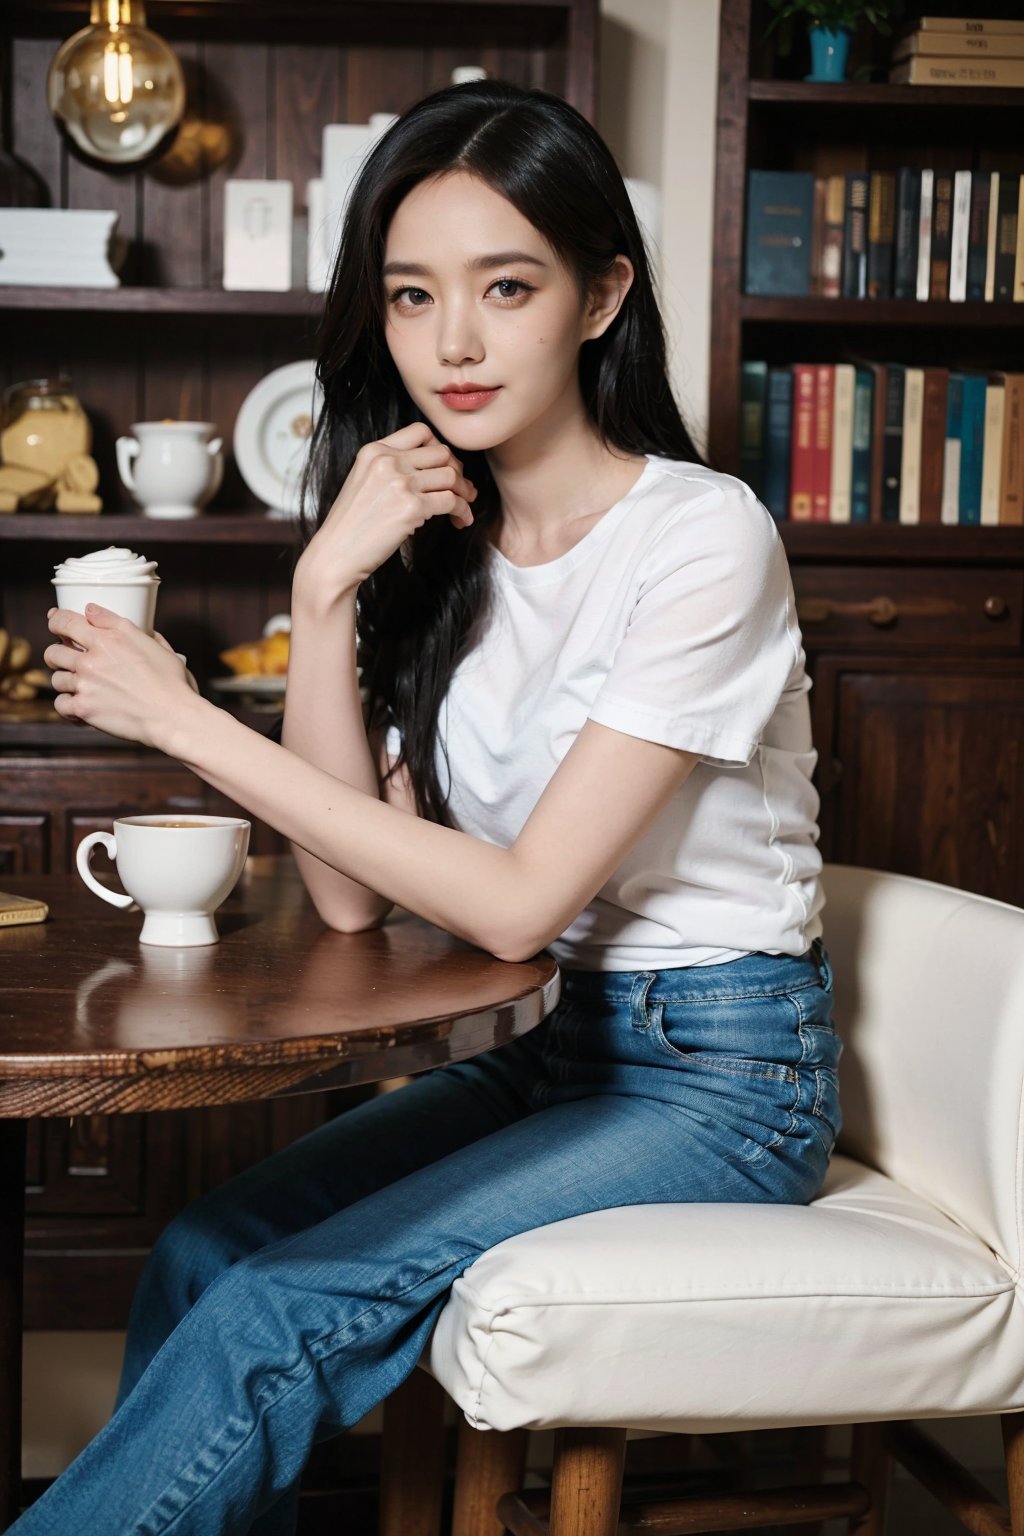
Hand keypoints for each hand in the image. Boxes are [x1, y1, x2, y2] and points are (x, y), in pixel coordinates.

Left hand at [45, 606, 198, 750]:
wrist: (172, 715)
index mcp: (107, 639)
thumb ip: (117, 623)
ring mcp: (85, 685)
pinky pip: (60, 705)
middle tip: (66, 659)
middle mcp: (91, 660)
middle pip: (53, 652)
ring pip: (56, 679)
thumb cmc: (169, 681)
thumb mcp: (149, 642)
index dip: (56, 621)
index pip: (64, 622)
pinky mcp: (84, 709)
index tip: (56, 624)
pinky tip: (82, 705)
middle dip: (57, 654)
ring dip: (67, 682)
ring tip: (82, 686)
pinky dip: (69, 706)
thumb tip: (93, 611)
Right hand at [295, 421, 476, 602]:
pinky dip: (462, 511)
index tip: (444, 467)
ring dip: (464, 492)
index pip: (420, 432)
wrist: (336, 554)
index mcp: (374, 450)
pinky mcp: (411, 507)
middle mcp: (387, 461)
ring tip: (464, 506)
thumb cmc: (351, 525)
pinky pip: (451, 502)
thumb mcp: (364, 481)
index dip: (440, 448)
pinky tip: (461, 521)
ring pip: (451, 476)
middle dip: (457, 471)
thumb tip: (433, 469)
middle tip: (461, 490)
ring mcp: (400, 483)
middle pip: (442, 453)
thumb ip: (391, 468)